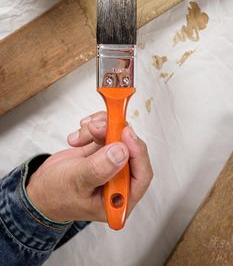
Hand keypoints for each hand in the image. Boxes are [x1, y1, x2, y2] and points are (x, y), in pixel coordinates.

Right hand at [26, 112, 152, 222]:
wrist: (41, 188)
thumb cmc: (56, 195)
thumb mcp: (75, 183)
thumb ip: (99, 169)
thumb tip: (122, 151)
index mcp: (120, 200)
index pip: (141, 175)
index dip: (137, 152)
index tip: (125, 133)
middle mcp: (120, 181)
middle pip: (130, 150)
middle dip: (114, 134)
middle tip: (97, 127)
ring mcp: (111, 163)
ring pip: (119, 136)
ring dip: (102, 128)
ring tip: (84, 131)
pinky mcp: (103, 150)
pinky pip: (107, 132)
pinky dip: (94, 127)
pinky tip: (80, 134)